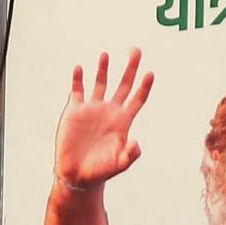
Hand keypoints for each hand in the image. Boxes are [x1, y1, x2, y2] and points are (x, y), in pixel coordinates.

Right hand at [53, 49, 151, 187]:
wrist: (77, 174)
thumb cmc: (101, 171)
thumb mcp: (119, 164)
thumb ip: (130, 154)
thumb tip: (136, 143)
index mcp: (123, 122)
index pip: (137, 99)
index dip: (144, 87)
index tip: (150, 73)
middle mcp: (109, 111)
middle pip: (123, 84)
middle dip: (130, 68)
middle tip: (136, 50)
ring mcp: (92, 109)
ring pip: (100, 83)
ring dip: (103, 69)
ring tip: (106, 54)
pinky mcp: (75, 111)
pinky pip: (77, 90)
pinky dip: (78, 79)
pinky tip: (80, 68)